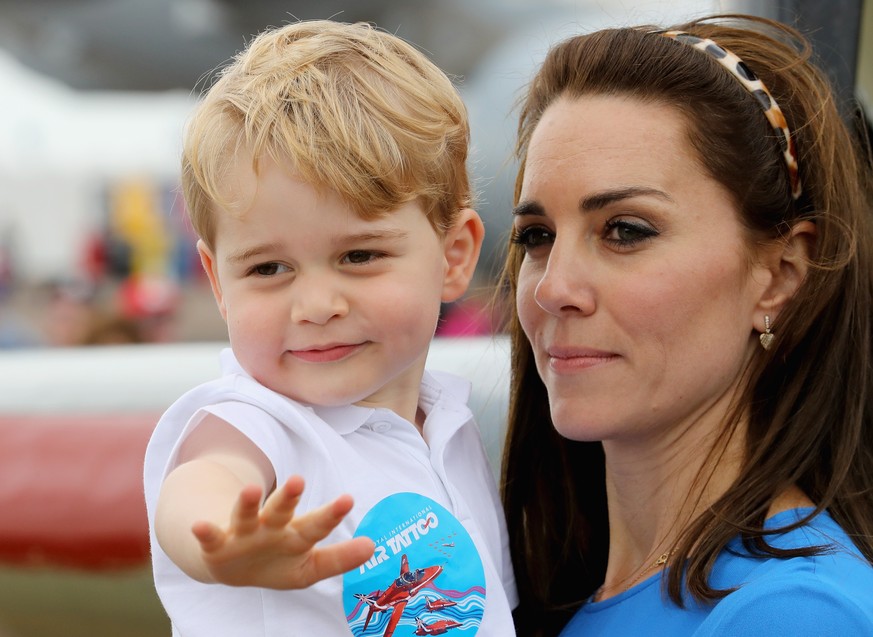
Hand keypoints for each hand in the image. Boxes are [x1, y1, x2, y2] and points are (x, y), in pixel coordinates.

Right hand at [190, 475, 374, 588]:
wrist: (233, 567)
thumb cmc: (278, 562)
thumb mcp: (310, 566)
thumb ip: (339, 558)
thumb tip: (373, 546)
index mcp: (295, 535)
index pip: (316, 524)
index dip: (331, 514)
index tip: (349, 499)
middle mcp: (270, 528)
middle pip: (281, 510)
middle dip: (289, 496)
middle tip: (299, 479)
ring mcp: (243, 534)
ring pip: (246, 515)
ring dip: (246, 503)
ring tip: (249, 489)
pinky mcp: (217, 544)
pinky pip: (211, 537)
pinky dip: (204, 531)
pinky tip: (200, 525)